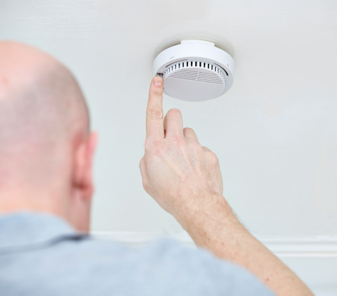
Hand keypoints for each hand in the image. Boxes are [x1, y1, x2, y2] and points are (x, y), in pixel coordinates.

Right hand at [139, 76, 226, 224]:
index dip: (154, 95)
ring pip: (188, 132)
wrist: (197, 206)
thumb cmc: (172, 196)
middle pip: (175, 114)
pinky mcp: (208, 152)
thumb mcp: (147, 180)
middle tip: (171, 136)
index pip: (154, 114)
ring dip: (184, 141)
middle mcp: (175, 143)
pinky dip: (197, 155)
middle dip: (171, 121)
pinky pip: (200, 147)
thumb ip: (147, 160)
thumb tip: (152, 154)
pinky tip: (195, 170)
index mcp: (156, 148)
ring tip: (184, 161)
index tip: (157, 81)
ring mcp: (194, 146)